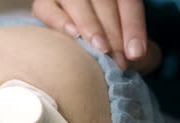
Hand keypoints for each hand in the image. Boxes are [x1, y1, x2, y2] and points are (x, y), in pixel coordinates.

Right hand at [32, 0, 147, 70]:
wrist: (72, 46)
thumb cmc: (108, 45)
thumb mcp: (125, 43)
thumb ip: (134, 47)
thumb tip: (134, 55)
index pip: (128, 3)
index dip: (133, 28)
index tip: (135, 54)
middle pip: (104, 2)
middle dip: (113, 32)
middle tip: (117, 60)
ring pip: (77, 2)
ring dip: (91, 25)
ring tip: (100, 49)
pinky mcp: (44, 3)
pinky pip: (46, 7)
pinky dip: (60, 20)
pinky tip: (73, 35)